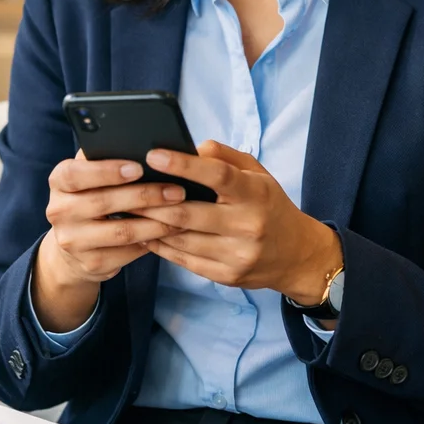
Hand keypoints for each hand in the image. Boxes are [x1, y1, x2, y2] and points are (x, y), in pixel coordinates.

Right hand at [31, 152, 185, 331]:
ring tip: (181, 212)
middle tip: (176, 191)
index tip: (139, 167)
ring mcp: (73, 241)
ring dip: (156, 222)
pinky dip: (152, 241)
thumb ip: (105, 159)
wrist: (75, 244)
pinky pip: (128, 252)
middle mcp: (59, 211)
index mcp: (59, 182)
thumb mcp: (90, 176)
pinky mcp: (91, 263)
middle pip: (103, 202)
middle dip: (145, 195)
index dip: (107, 171)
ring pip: (121, 231)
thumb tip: (143, 146)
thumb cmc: (91, 197)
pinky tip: (169, 232)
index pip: (76, 174)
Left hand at [130, 141, 342, 305]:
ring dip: (150, 224)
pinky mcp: (227, 276)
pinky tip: (145, 233)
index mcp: (256, 194)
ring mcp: (237, 255)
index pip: (217, 176)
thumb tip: (191, 148)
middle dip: (152, 201)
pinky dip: (161, 246)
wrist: (297, 255)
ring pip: (182, 239)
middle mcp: (248, 225)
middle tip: (125, 189)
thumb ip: (225, 158)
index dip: (183, 165)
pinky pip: (185, 260)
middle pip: (189, 213)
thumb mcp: (258, 175)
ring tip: (128, 210)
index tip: (153, 155)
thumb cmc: (270, 206)